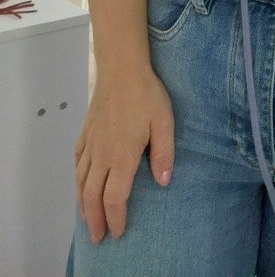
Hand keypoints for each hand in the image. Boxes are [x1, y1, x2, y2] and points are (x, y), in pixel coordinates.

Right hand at [74, 68, 174, 244]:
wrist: (122, 69)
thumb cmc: (146, 94)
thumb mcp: (164, 122)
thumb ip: (163, 153)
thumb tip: (164, 182)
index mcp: (122, 155)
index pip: (114, 197)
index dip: (115, 218)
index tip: (118, 232)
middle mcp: (102, 154)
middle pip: (92, 196)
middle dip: (95, 220)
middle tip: (98, 237)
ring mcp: (91, 143)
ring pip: (81, 181)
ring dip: (83, 204)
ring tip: (87, 219)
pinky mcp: (86, 132)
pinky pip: (77, 162)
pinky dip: (77, 178)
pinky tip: (80, 183)